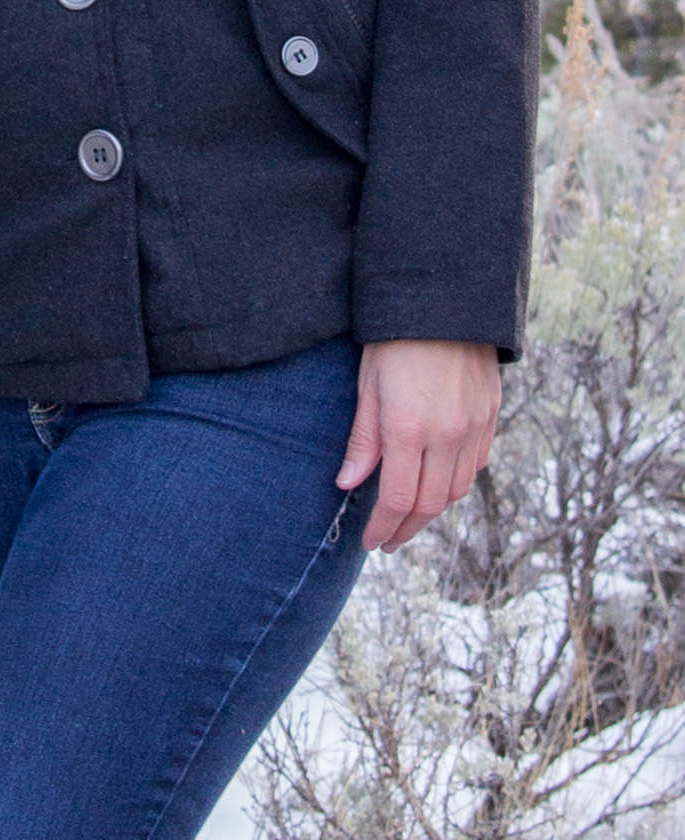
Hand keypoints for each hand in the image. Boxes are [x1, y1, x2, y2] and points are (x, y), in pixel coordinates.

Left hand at [336, 339, 499, 550]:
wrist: (445, 298)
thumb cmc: (395, 338)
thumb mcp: (368, 384)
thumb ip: (363, 439)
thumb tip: (349, 484)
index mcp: (409, 428)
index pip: (398, 499)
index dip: (383, 526)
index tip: (371, 541)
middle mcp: (448, 435)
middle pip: (431, 504)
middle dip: (407, 528)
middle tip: (388, 540)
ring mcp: (474, 427)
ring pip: (457, 489)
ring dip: (433, 510)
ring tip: (409, 515)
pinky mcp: (490, 415)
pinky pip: (477, 464)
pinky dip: (457, 482)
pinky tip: (439, 482)